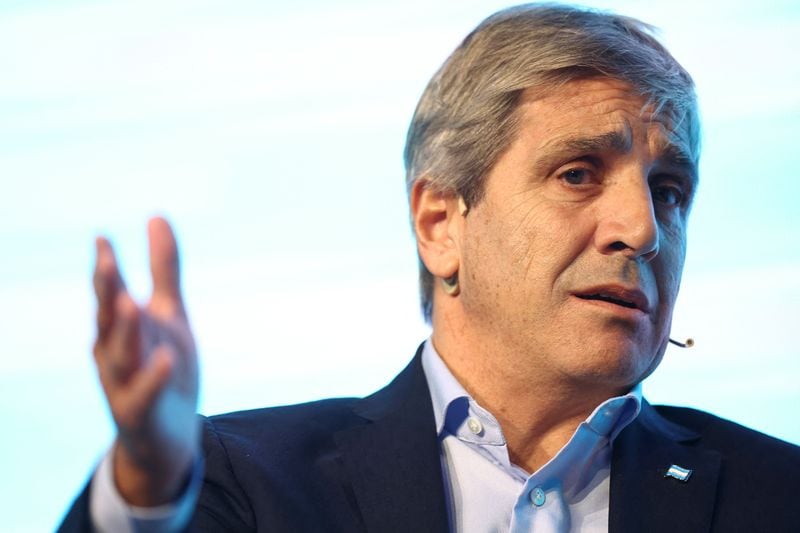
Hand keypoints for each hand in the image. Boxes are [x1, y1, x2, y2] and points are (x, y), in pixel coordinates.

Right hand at [92, 217, 198, 505]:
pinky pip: (144, 394)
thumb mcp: (170, 314)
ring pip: (121, 354)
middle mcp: (115, 353)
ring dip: (125, 329)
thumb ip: (164, 269)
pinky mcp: (139, 412)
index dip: (107, 268)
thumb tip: (157, 215)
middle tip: (105, 260)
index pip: (111, 294)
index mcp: (121, 327)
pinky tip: (166, 357)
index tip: (103, 238)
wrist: (166, 436)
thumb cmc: (163, 367)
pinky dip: (153, 377)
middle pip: (108, 319)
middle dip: (106, 291)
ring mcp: (124, 384)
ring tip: (132, 301)